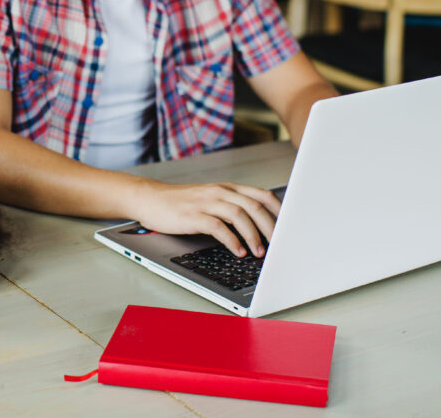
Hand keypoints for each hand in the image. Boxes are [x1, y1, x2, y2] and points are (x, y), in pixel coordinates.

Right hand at [130, 181, 280, 257]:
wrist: (150, 199)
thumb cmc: (180, 203)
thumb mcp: (210, 199)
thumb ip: (231, 206)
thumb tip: (258, 225)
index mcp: (226, 188)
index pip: (261, 194)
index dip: (279, 210)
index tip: (290, 227)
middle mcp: (219, 192)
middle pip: (254, 205)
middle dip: (271, 227)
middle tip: (279, 245)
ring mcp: (206, 202)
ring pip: (239, 215)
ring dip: (253, 235)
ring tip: (259, 252)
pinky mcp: (193, 215)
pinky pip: (218, 227)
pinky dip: (232, 240)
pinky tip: (237, 251)